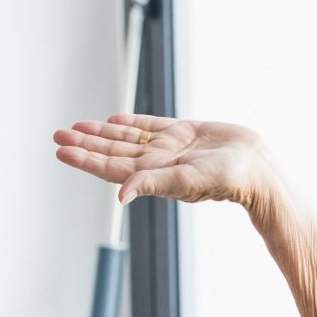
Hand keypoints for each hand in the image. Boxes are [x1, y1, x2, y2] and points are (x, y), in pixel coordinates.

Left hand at [54, 114, 281, 213]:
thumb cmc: (225, 180)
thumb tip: (120, 196)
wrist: (258, 168)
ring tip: (77, 127)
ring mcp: (169, 148)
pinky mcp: (186, 133)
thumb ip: (151, 183)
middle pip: (111, 151)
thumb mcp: (184, 181)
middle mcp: (156, 163)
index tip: (61, 151)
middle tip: (57, 134)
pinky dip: (132, 122)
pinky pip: (151, 126)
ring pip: (127, 137)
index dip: (84, 159)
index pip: (109, 167)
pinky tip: (114, 119)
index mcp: (151, 176)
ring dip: (102, 133)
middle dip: (84, 143)